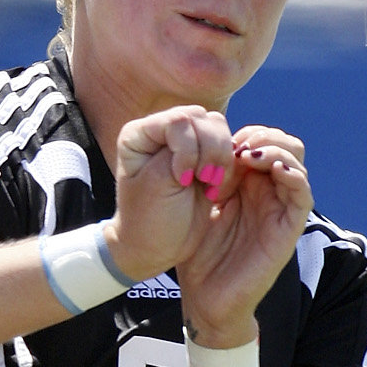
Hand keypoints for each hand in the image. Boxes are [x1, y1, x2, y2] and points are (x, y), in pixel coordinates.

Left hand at [106, 105, 235, 282]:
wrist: (157, 247)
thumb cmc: (150, 219)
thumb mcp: (160, 182)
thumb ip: (181, 149)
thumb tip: (206, 124)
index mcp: (139, 134)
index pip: (177, 120)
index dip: (188, 148)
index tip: (182, 179)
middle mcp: (161, 131)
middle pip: (201, 119)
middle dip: (208, 152)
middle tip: (200, 182)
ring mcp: (185, 140)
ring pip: (217, 127)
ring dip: (220, 158)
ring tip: (208, 185)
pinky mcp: (204, 153)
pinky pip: (227, 144)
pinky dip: (227, 164)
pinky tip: (214, 187)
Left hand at [177, 126, 312, 346]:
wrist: (205, 299)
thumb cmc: (196, 256)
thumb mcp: (196, 208)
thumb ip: (207, 176)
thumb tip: (209, 145)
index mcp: (247, 185)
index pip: (261, 140)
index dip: (244, 134)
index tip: (218, 143)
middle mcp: (267, 192)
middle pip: (283, 144)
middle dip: (262, 136)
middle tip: (236, 146)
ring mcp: (280, 209)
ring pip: (295, 161)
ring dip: (275, 149)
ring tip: (249, 155)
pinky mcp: (289, 228)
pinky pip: (302, 193)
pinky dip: (293, 174)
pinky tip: (272, 168)